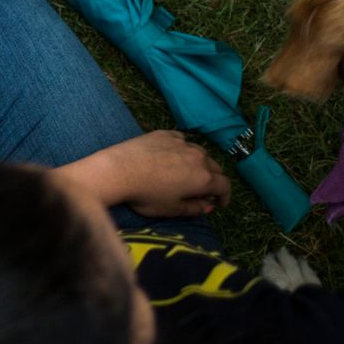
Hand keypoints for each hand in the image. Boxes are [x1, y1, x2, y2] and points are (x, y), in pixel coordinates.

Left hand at [53, 131, 231, 217]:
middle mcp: (197, 157)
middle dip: (213, 180)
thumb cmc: (146, 195)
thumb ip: (194, 208)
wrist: (118, 170)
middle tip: (203, 191)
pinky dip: (183, 149)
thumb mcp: (172, 209)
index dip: (225, 196)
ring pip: (200, 152)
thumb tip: (208, 206)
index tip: (219, 203)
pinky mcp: (165, 134)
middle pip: (215, 167)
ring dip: (199, 163)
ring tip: (188, 173)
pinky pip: (181, 140)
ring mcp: (181, 143)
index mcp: (203, 178)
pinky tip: (173, 156)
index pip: (224, 185)